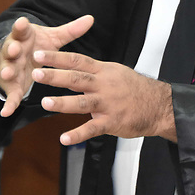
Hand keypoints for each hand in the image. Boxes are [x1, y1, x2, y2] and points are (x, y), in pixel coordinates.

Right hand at [0, 14, 94, 117]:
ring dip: (7, 71)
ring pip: (7, 69)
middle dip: (12, 49)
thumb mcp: (51, 39)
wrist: (15, 59)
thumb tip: (91, 18)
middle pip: (11, 49)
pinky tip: (6, 112)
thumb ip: (70, 31)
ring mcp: (10, 68)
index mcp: (23, 38)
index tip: (22, 22)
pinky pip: (9, 96)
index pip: (21, 30)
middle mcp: (13, 52)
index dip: (21, 27)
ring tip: (8, 74)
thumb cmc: (35, 46)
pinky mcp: (11, 86)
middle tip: (15, 49)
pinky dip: (8, 104)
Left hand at [33, 49, 175, 145]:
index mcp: (104, 71)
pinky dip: (78, 134)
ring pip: (82, 103)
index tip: (39, 55)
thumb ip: (94, 71)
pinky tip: (64, 139)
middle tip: (36, 73)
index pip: (77, 61)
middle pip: (77, 79)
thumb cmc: (134, 88)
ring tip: (45, 102)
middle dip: (55, 76)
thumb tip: (74, 65)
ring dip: (63, 103)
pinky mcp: (112, 122)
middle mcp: (104, 85)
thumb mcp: (116, 72)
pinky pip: (93, 129)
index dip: (57, 58)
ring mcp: (108, 104)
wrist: (158, 105)